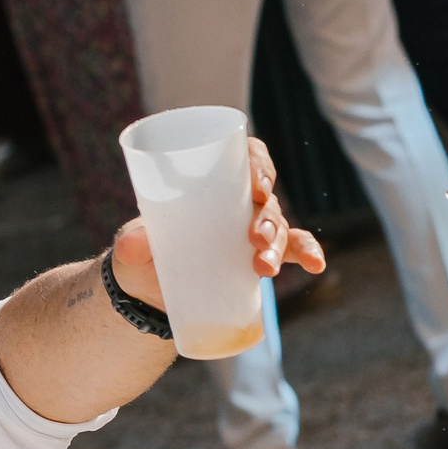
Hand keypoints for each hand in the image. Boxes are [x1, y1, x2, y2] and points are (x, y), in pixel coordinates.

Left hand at [109, 137, 322, 309]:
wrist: (148, 291)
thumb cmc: (143, 254)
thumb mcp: (132, 248)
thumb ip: (131, 244)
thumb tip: (134, 243)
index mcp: (210, 183)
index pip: (245, 157)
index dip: (258, 163)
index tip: (257, 184)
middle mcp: (236, 202)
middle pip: (265, 198)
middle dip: (266, 215)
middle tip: (254, 235)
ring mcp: (251, 230)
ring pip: (279, 227)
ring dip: (279, 243)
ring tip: (263, 265)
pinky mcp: (259, 257)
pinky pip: (293, 250)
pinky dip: (308, 254)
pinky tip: (316, 264)